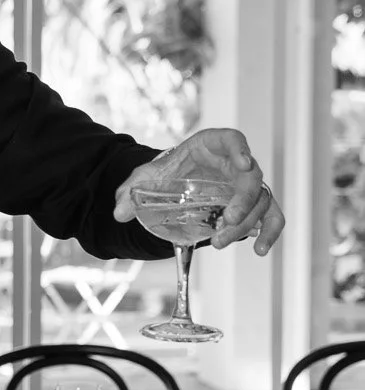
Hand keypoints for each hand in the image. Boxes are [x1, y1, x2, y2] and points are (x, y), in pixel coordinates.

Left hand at [113, 128, 284, 255]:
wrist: (176, 183)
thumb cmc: (166, 172)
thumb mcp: (145, 178)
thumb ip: (130, 191)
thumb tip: (118, 213)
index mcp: (212, 145)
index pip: (233, 139)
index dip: (241, 148)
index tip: (243, 161)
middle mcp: (236, 162)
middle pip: (251, 177)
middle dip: (243, 201)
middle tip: (225, 222)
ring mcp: (246, 184)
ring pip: (260, 201)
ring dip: (246, 224)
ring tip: (219, 242)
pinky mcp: (252, 204)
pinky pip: (270, 216)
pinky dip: (269, 232)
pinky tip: (260, 250)